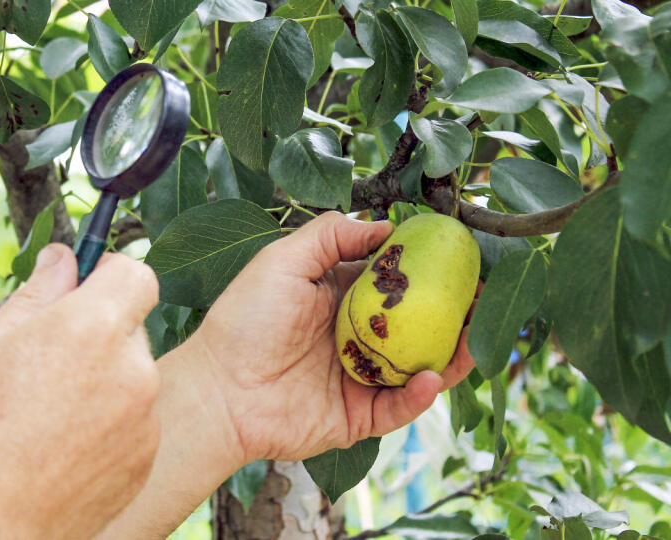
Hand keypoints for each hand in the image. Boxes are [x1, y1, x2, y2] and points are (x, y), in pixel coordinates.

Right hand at [0, 245, 160, 539]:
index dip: (109, 275)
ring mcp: (145, 417)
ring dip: (103, 377)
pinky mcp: (146, 457)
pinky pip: (135, 418)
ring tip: (48, 412)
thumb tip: (64, 256)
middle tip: (47, 360)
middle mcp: (132, 368)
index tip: (83, 290)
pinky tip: (64, 444)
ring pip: (132, 373)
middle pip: (132, 325)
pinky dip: (109, 420)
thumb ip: (36, 293)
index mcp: (92, 328)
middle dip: (99, 330)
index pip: (136, 273)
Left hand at [192, 212, 474, 462]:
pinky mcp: (358, 416)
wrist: (219, 391)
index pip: (393, 281)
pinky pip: (399, 407)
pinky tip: (431, 376)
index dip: (427, 270)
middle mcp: (354, 336)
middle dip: (451, 312)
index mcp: (338, 296)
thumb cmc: (245, 321)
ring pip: (417, 366)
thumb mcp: (284, 261)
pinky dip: (419, 395)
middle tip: (481, 298)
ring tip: (472, 338)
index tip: (460, 256)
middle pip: (415, 324)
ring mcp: (359, 377)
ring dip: (449, 354)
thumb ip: (331, 235)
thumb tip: (384, 224)